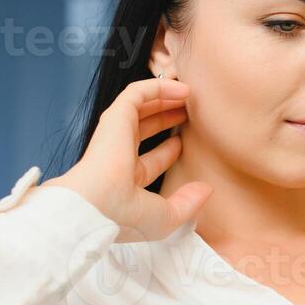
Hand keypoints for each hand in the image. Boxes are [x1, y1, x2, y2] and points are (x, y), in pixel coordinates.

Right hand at [42, 77, 210, 243]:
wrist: (99, 207)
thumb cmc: (127, 218)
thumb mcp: (166, 217)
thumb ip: (188, 203)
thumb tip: (206, 189)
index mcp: (127, 180)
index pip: (151, 160)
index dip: (170, 150)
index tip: (186, 143)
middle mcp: (119, 156)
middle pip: (145, 128)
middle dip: (167, 118)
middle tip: (190, 112)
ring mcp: (116, 134)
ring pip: (142, 107)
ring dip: (165, 98)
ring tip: (190, 93)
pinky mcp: (117, 116)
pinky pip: (138, 92)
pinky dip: (160, 86)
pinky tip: (183, 89)